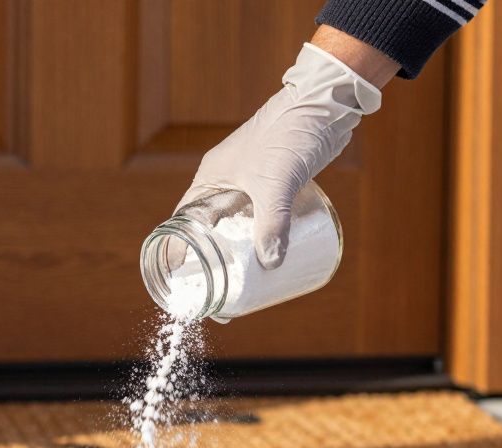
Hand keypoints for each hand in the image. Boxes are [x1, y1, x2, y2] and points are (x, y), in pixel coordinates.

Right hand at [175, 43, 381, 268]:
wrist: (324, 104)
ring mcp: (250, 182)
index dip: (177, 249)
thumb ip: (273, 223)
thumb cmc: (289, 134)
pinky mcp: (274, 184)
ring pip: (236, 224)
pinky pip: (260, 218)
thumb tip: (271, 264)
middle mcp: (224, 181)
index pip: (183, 220)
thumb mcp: (277, 183)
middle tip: (214, 288)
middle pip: (209, 227)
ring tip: (240, 280)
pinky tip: (269, 254)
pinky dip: (260, 237)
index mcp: (211, 178)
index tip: (177, 278)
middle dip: (209, 257)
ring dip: (236, 249)